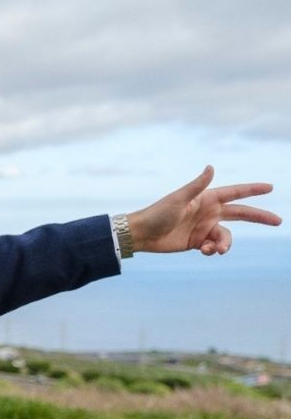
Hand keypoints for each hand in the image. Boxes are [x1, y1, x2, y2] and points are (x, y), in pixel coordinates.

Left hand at [128, 166, 281, 254]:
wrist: (142, 234)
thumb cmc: (158, 213)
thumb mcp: (179, 199)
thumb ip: (197, 186)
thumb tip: (211, 167)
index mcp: (207, 198)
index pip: (235, 192)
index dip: (253, 190)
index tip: (270, 187)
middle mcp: (208, 212)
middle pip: (241, 213)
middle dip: (259, 217)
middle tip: (278, 221)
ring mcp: (204, 228)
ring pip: (226, 236)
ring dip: (225, 243)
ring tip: (215, 249)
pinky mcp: (197, 242)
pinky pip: (214, 247)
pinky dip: (213, 250)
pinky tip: (204, 251)